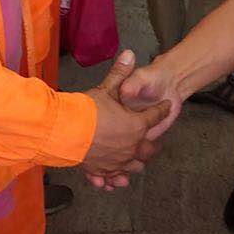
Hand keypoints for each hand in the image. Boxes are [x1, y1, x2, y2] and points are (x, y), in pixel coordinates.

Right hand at [81, 50, 171, 189]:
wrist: (65, 132)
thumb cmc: (88, 110)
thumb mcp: (106, 88)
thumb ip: (120, 72)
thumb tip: (130, 53)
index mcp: (136, 125)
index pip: (155, 116)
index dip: (162, 110)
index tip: (168, 105)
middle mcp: (131, 147)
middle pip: (149, 149)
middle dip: (153, 144)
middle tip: (154, 140)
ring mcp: (117, 162)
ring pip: (134, 166)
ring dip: (136, 162)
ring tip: (136, 160)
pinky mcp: (102, 171)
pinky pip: (112, 178)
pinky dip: (114, 179)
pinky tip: (113, 180)